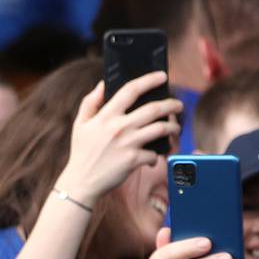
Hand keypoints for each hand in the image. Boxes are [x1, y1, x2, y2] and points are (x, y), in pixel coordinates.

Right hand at [56, 73, 182, 204]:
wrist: (82, 182)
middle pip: (153, 109)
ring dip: (173, 127)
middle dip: (171, 104)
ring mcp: (127, 144)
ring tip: (175, 128)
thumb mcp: (80, 124)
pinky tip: (153, 157)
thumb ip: (90, 102)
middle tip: (178, 104)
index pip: (130, 90)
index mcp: (105, 116)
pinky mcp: (134, 160)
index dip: (149, 80)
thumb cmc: (82, 152)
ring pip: (160, 129)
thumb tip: (102, 84)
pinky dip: (156, 155)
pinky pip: (154, 153)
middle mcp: (118, 128)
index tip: (161, 76)